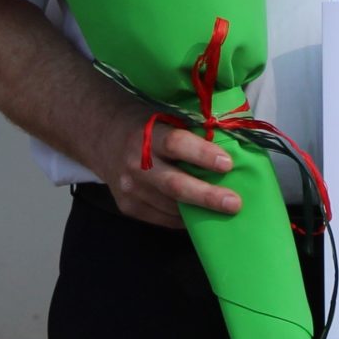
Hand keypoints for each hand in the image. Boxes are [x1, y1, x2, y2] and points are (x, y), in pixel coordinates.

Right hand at [102, 104, 242, 229]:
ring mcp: (129, 189)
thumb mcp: (164, 117)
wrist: (103, 137)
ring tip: (226, 212)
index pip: (175, 144)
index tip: (227, 164)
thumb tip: (233, 147)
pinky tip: (201, 216)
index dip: (202, 155)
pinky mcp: (128, 207)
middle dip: (207, 196)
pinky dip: (185, 220)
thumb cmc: (145, 124)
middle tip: (234, 203)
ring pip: (171, 207)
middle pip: (174, 185)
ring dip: (200, 212)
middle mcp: (136, 164)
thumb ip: (191, 132)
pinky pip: (163, 219)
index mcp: (147, 135)